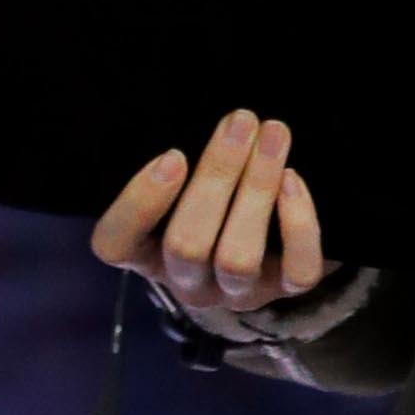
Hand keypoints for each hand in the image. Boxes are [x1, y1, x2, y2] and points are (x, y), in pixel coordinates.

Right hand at [91, 109, 330, 316]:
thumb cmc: (216, 196)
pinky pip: (297, 271)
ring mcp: (236, 293)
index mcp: (147, 254)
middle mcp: (187, 282)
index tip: (173, 155)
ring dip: (257, 190)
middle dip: (216, 177)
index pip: (116, 244)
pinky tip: (293, 179)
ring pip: (238, 259)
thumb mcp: (185, 182)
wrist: (276, 242)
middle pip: (186, 245)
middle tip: (241, 121)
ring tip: (273, 134)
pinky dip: (299, 226)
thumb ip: (182, 164)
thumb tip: (212, 122)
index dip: (139, 205)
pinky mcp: (285, 290)